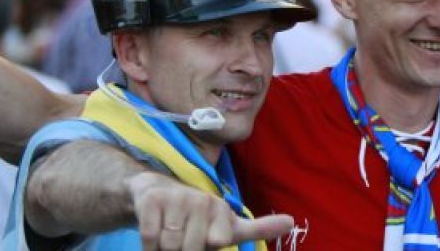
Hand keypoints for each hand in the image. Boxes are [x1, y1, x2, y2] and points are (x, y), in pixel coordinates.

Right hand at [126, 172, 293, 250]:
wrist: (156, 194)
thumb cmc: (197, 218)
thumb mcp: (229, 225)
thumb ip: (258, 228)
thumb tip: (291, 222)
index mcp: (222, 209)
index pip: (216, 243)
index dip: (205, 247)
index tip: (203, 239)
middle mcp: (202, 200)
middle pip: (189, 248)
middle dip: (182, 250)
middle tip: (182, 239)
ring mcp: (177, 198)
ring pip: (168, 245)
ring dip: (163, 249)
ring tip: (167, 235)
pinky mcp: (153, 200)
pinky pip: (149, 238)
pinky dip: (148, 246)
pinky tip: (154, 233)